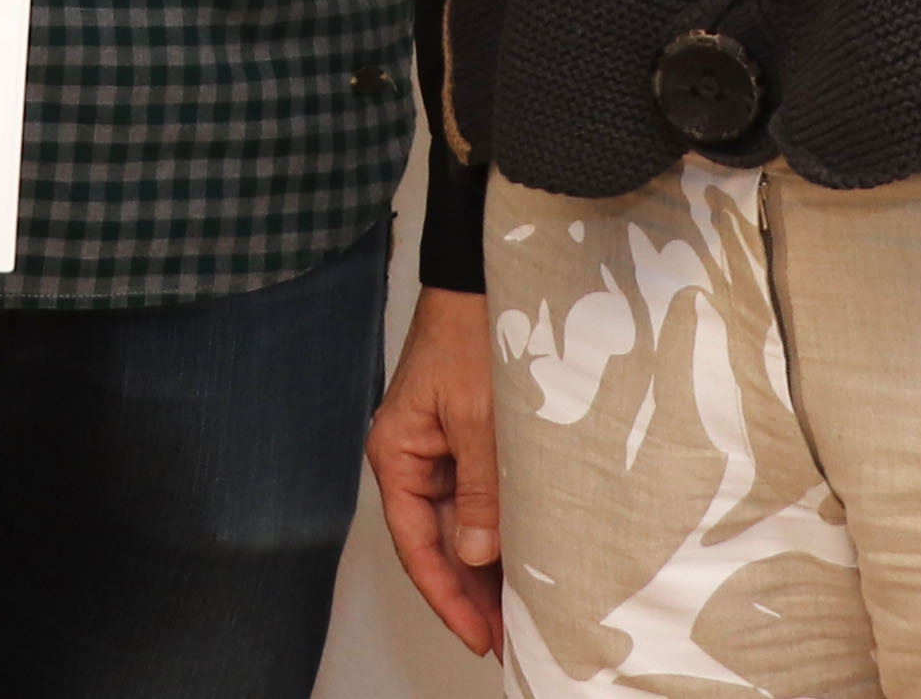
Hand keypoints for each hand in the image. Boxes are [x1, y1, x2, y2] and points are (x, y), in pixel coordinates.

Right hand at [369, 288, 502, 653]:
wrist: (483, 281)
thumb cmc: (470, 335)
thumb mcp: (480, 419)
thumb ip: (480, 490)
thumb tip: (479, 555)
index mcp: (397, 454)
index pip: (416, 545)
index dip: (447, 596)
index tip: (479, 635)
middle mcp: (412, 459)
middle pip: (437, 544)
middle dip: (471, 594)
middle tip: (508, 639)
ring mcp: (439, 453)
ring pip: (460, 528)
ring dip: (486, 569)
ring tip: (520, 614)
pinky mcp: (465, 443)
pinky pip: (477, 502)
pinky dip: (498, 534)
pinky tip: (523, 562)